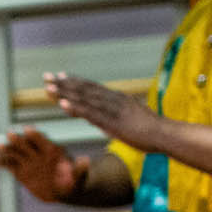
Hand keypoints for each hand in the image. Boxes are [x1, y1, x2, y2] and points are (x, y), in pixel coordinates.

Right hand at [0, 127, 89, 203]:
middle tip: (10, 134)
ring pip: (15, 153)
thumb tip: (85, 161)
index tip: (28, 130)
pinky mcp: (20, 171)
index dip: (35, 135)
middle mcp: (38, 154)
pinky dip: (2, 162)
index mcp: (52, 151)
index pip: (42, 140)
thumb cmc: (73, 182)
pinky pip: (9, 165)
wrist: (62, 191)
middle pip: (26, 144)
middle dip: (18, 139)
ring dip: (7, 149)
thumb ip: (80, 169)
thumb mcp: (80, 177)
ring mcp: (28, 162)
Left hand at [44, 71, 162, 148]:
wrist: (165, 135)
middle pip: (85, 89)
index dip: (75, 81)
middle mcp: (113, 100)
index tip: (59, 76)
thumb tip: (97, 120)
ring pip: (85, 99)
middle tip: (46, 76)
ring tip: (48, 88)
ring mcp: (112, 110)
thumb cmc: (149, 131)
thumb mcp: (127, 121)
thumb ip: (111, 119)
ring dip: (65, 92)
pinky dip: (76, 107)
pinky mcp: (113, 122)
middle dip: (64, 83)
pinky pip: (91, 114)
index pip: (92, 87)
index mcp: (117, 98)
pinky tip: (63, 103)